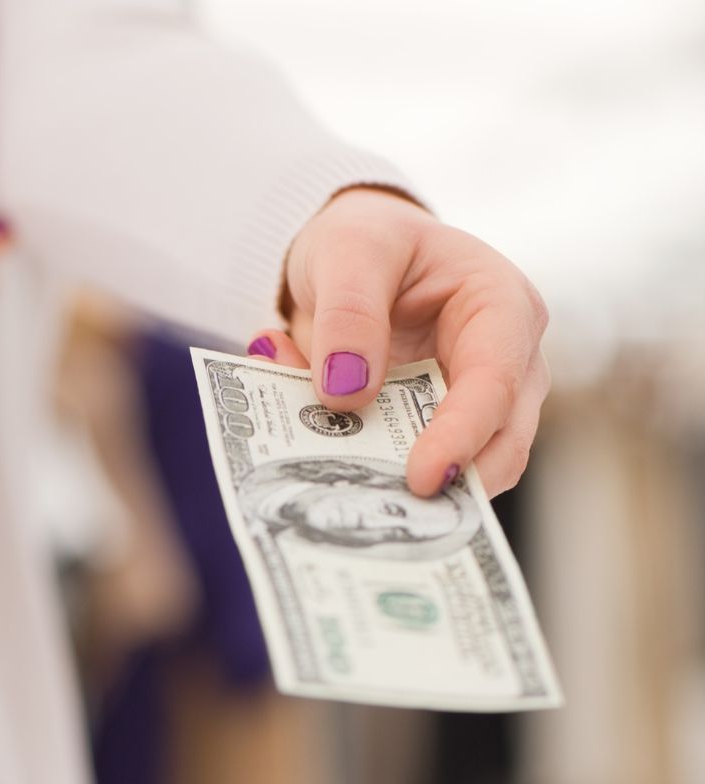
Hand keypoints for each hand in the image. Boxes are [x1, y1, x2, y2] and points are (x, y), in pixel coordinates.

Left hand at [248, 188, 548, 497]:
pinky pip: (410, 462)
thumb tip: (344, 394)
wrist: (349, 253)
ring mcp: (476, 401)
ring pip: (459, 466)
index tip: (422, 477)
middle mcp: (506, 360)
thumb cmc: (366, 239)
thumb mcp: (348, 249)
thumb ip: (348, 313)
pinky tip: (314, 447)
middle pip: (499, 442)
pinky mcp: (435, 428)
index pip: (495, 381)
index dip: (462, 434)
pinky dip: (368, 464)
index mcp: (503, 304)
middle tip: (385, 506)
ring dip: (397, 475)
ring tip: (335, 473)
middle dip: (447, 479)